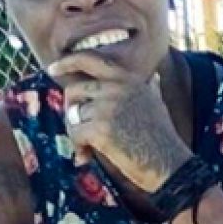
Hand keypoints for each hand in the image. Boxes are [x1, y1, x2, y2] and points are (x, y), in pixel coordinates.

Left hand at [49, 53, 190, 191]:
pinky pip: (74, 133)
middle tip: (79, 130)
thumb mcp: (156, 102)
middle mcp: (117, 88)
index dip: (68, 62)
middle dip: (72, 112)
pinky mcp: (100, 128)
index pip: (91, 59)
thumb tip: (154, 77)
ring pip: (73, 116)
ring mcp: (108, 107)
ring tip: (90, 148)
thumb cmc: (162, 139)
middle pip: (74, 91)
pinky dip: (78, 147)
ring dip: (77, 134)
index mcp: (128, 79)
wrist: (170, 164)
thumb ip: (147, 87)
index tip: (53, 69)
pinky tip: (87, 157)